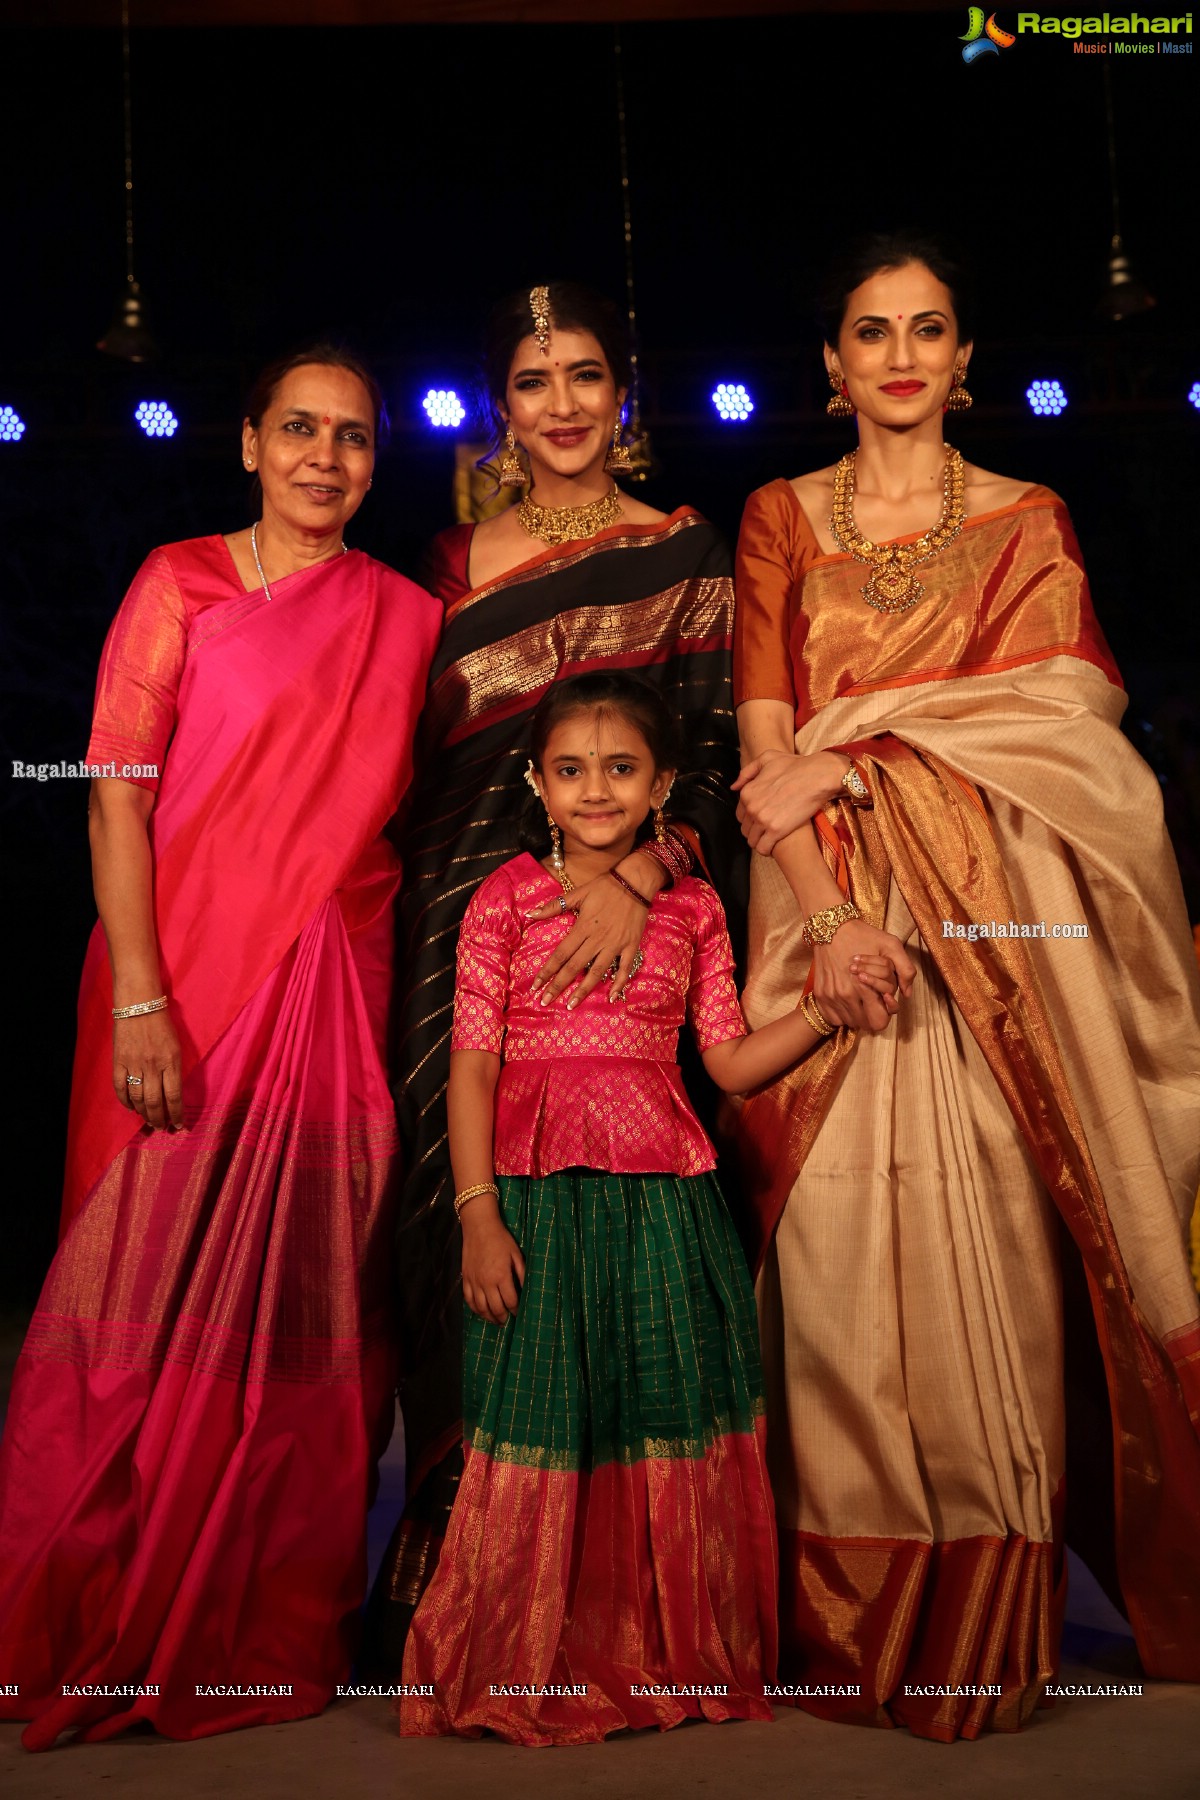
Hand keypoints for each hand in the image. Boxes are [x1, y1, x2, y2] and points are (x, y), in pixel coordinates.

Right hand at [113, 1010, 183, 1128]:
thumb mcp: (177, 1046)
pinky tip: (131, 1107)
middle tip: (160, 1127)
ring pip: (138, 1098)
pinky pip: (120, 1088)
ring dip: (143, 1113)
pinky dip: (125, 1101)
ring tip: (148, 1120)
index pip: (175, 1096)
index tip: (179, 1125)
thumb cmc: (162, 1024)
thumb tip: (172, 1093)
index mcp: (172, 1061)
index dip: (177, 1114)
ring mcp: (134, 1064)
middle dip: (159, 1119)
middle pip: (156, 1102)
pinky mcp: (118, 1062)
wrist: (139, 1005)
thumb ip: (175, 1069)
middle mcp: (153, 1066)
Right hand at [461, 1205, 525, 1323]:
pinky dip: (475, 1309)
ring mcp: (474, 1281)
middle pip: (495, 1308)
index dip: (516, 1310)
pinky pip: (469, 1300)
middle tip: (508, 1321)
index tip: (519, 1313)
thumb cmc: (501, 1239)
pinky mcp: (465, 1279)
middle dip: (503, 1317)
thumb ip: (522, 1273)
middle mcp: (486, 1282)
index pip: (510, 1301)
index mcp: (501, 1276)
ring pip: (481, 1308)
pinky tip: (481, 1311)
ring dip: (489, 1317)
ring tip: (497, 1320)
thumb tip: (527, 1289)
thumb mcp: (516, 1254)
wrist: (479, 1227)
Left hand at [525, 870, 651, 1006]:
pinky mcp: (630, 946)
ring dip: (583, 990)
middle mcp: (597, 939)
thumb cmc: (604, 887)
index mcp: (582, 927)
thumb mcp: (577, 893)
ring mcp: (615, 945)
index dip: (546, 971)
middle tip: (545, 1002)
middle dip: (558, 986)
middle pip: (574, 967)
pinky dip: (619, 983)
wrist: (635, 881)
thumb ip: (554, 906)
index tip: (535, 986)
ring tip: (571, 1005)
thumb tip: (530, 915)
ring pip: (597, 972)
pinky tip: (612, 997)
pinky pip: (624, 969)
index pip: (560, 954)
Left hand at [733, 749, 846, 854]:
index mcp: (747, 792)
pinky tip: (774, 847)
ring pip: (752, 841)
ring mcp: (762, 820)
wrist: (817, 776)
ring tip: (770, 839)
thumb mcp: (767, 758)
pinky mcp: (776, 831)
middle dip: (754, 831)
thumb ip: (747, 772)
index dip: (749, 818)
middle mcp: (751, 807)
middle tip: (767, 830)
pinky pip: (763, 848)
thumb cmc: (795, 766)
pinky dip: (766, 850)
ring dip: (759, 842)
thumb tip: (734, 787)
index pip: (740, 814)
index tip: (760, 819)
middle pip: (745, 829)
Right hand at [811, 919, 915, 1033]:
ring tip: (858, 995)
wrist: (831, 927)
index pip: (879, 1022)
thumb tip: (905, 994)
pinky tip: (846, 997)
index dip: (885, 1013)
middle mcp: (846, 995)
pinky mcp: (820, 995)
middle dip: (871, 1014)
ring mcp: (831, 996)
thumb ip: (906, 970)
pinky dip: (841, 1012)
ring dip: (856, 1013)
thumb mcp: (892, 945)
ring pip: (848, 1022)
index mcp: (865, 987)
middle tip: (871, 998)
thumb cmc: (864, 936)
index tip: (883, 999)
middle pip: (864, 1025)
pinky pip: (833, 1017)